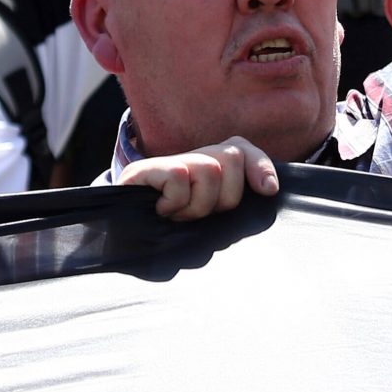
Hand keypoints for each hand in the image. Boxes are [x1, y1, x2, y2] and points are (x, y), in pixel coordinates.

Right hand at [116, 136, 278, 221]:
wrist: (122, 241)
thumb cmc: (174, 236)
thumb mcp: (213, 223)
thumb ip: (238, 203)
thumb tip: (269, 188)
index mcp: (211, 168)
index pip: (243, 150)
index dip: (259, 166)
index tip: (267, 190)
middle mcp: (192, 158)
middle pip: (232, 157)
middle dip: (225, 197)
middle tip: (201, 214)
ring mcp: (167, 162)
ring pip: (209, 168)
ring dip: (197, 204)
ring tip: (180, 215)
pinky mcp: (144, 170)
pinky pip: (179, 176)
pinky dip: (175, 201)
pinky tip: (161, 210)